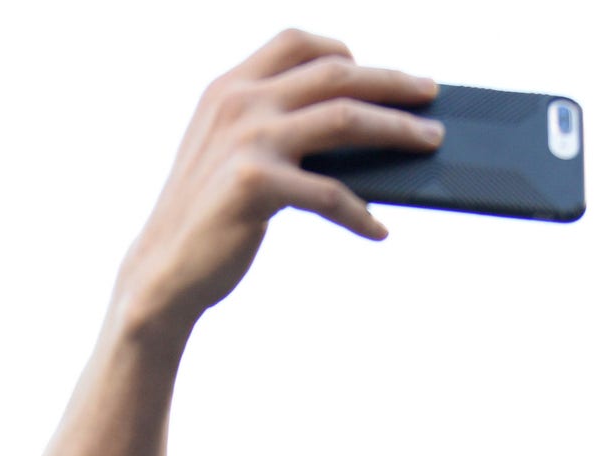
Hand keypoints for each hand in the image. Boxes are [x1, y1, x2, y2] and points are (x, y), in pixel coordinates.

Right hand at [118, 29, 441, 341]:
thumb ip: (270, 129)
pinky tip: (378, 230)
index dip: (344, 51)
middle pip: (336, 73)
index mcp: (228, 88)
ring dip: (396, 130)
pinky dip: (360, 213)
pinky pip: (329, 193)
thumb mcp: (228, 156)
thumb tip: (343, 131)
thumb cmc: (204, 220)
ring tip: (428, 144)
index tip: (378, 73)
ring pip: (344, 119)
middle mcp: (238, 103)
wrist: (162, 272)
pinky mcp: (256, 185)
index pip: (297, 43)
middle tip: (431, 97)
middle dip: (392, 83)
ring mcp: (247, 141)